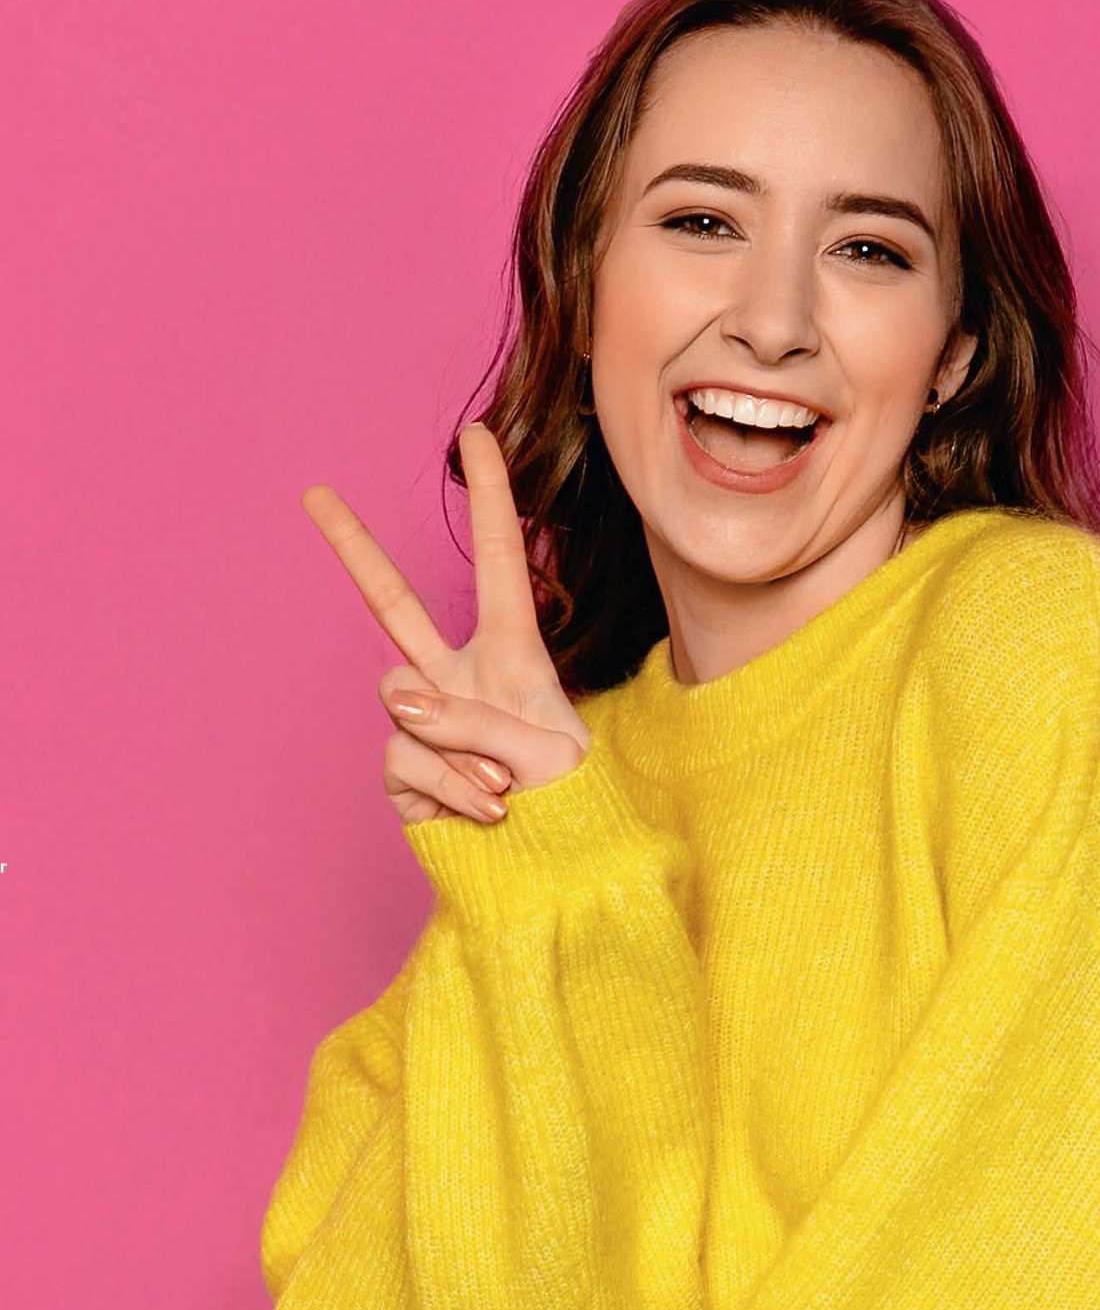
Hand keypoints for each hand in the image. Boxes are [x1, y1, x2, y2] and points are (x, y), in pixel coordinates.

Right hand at [300, 422, 593, 824]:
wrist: (560, 875)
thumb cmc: (575, 807)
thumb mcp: (546, 753)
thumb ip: (474, 717)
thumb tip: (398, 700)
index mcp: (514, 656)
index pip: (500, 563)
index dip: (490, 497)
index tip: (475, 434)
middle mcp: (460, 680)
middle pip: (395, 606)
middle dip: (353, 548)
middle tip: (315, 493)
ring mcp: (426, 725)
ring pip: (405, 703)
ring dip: (460, 748)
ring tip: (505, 788)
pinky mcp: (404, 772)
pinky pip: (405, 760)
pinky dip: (450, 789)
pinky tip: (484, 813)